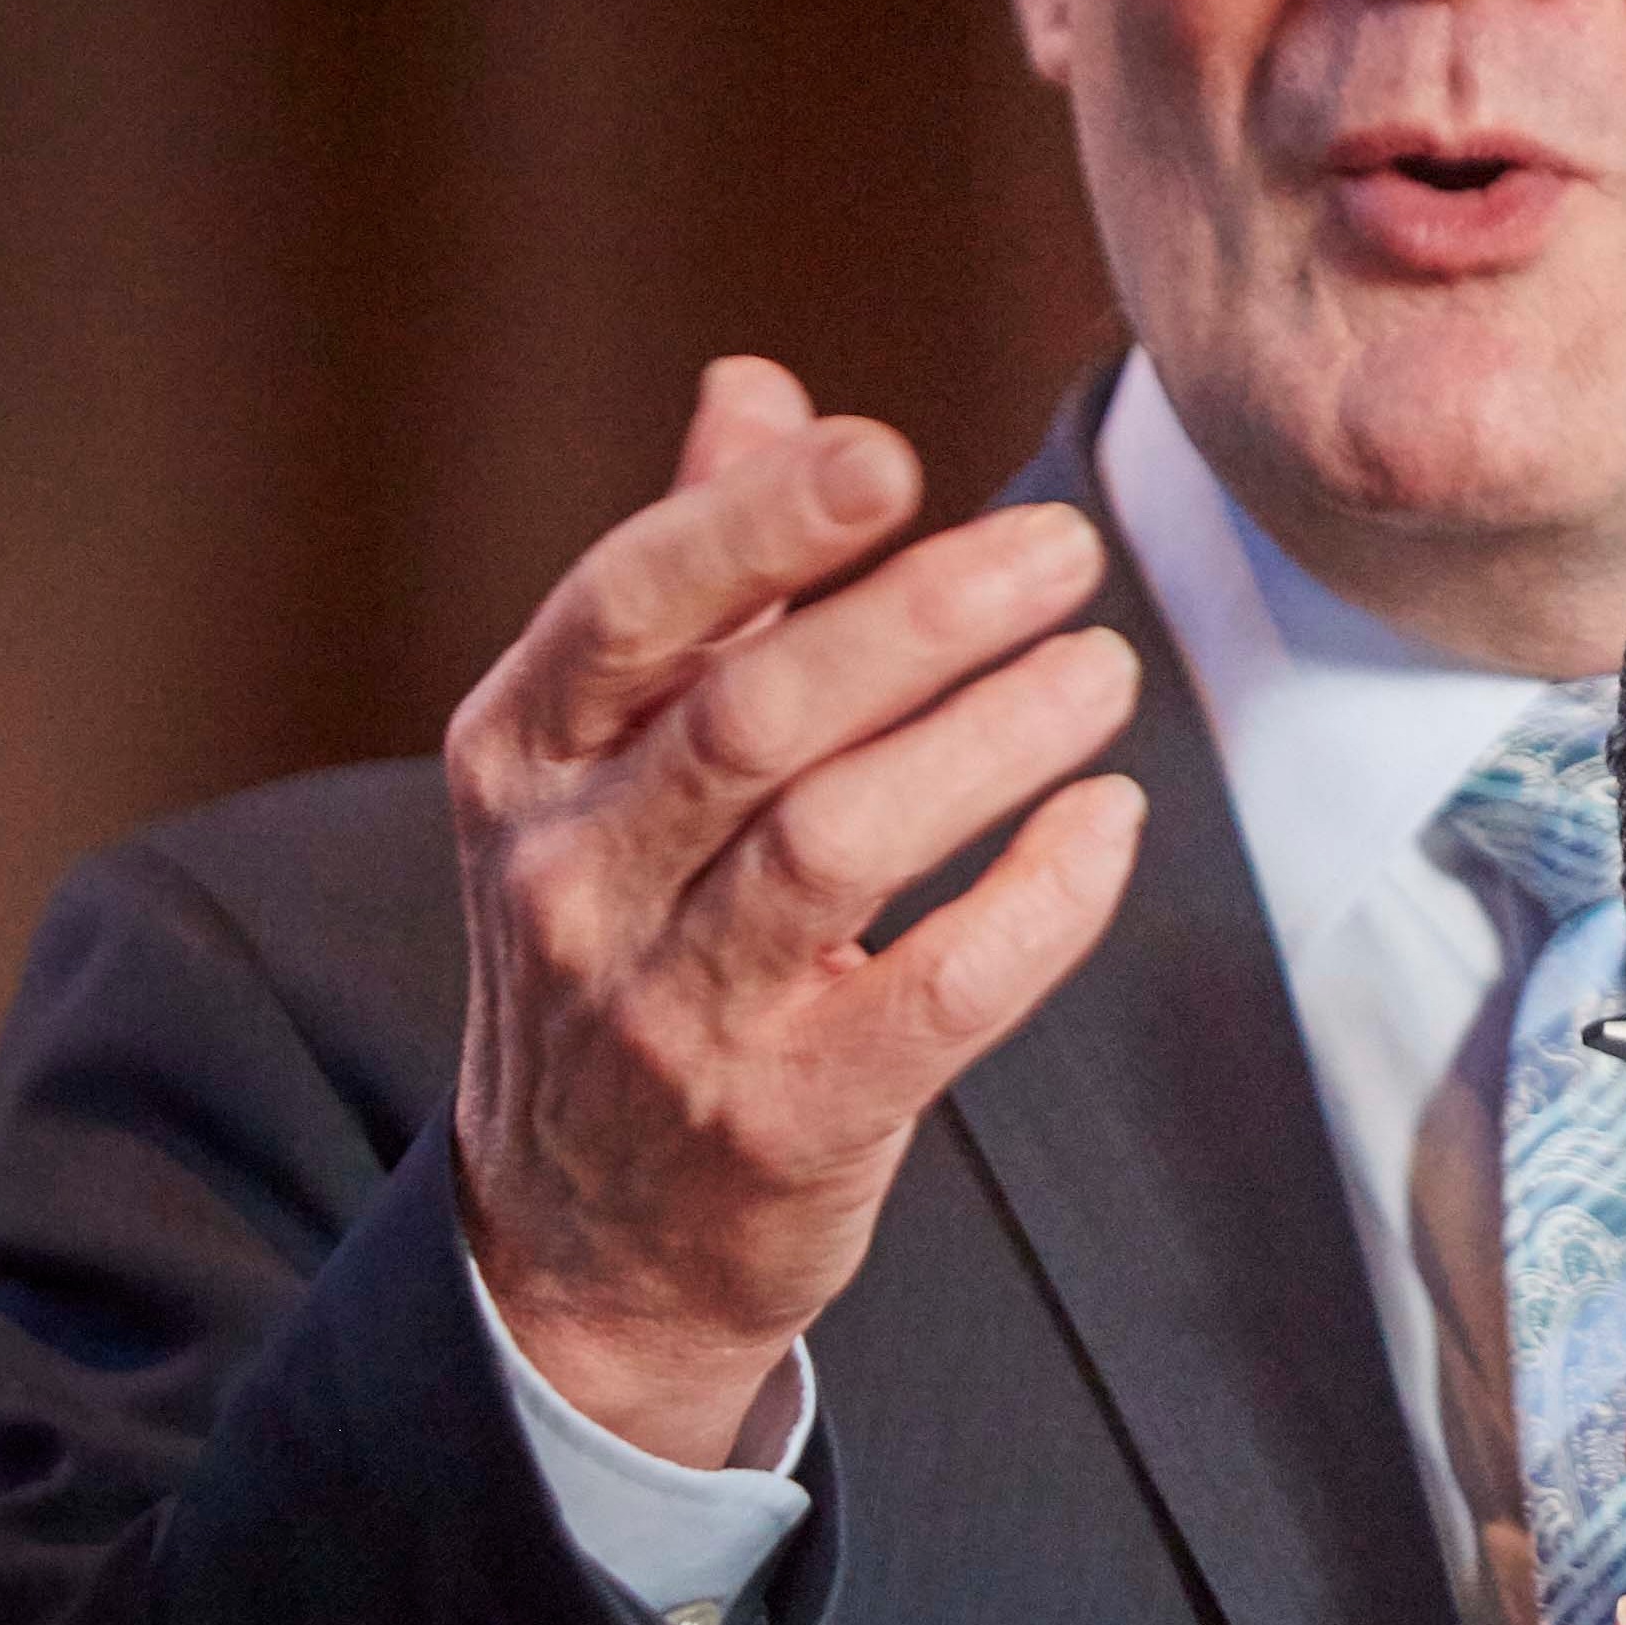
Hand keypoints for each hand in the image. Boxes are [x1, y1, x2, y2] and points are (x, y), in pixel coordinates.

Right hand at [449, 356, 1146, 1465]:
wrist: (580, 1240)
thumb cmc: (628, 941)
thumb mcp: (606, 766)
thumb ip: (697, 582)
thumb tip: (758, 384)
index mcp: (519, 761)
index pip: (627, 609)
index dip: (757, 522)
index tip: (887, 453)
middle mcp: (572, 882)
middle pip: (757, 715)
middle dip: (924, 616)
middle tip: (1066, 550)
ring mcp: (669, 1012)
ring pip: (844, 842)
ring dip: (995, 737)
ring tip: (1104, 667)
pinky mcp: (783, 1122)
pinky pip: (934, 993)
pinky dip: (1037, 900)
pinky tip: (1107, 823)